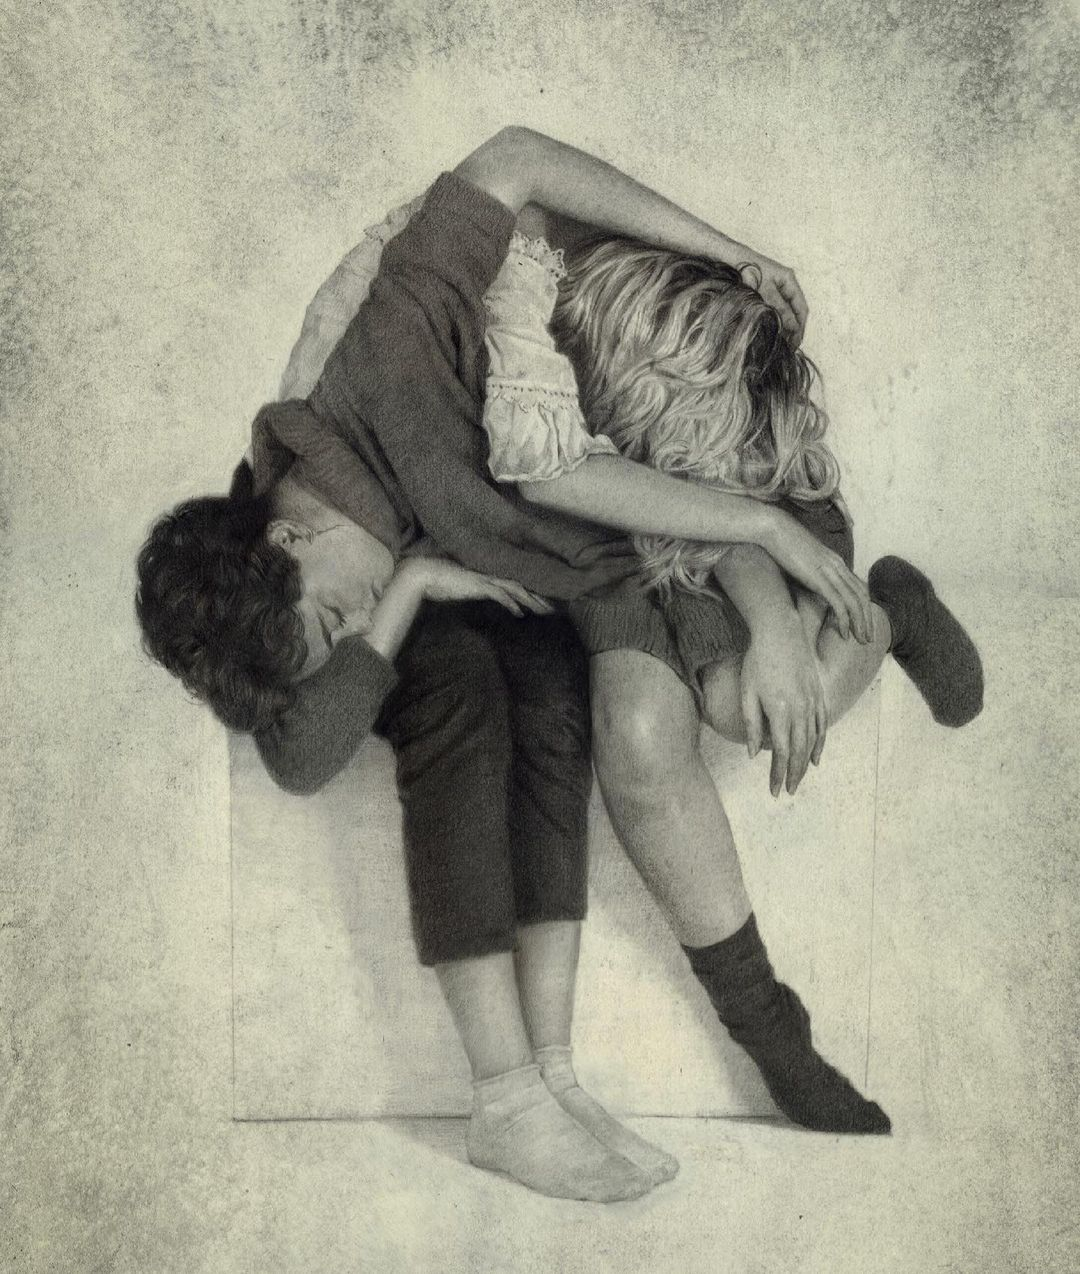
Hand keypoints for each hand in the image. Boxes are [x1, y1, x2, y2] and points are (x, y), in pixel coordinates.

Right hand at [411, 559, 554, 616]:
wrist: (422, 574)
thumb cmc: (438, 581)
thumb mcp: (461, 587)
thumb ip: (473, 589)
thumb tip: (480, 595)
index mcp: (487, 574)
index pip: (515, 582)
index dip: (531, 591)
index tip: (543, 602)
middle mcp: (489, 574)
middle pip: (521, 584)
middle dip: (539, 597)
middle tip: (553, 609)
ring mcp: (484, 578)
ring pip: (515, 588)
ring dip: (531, 600)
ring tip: (545, 611)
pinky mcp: (478, 585)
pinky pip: (499, 594)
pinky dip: (511, 603)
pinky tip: (519, 614)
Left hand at [733, 248, 808, 346]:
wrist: (729, 258)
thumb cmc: (747, 270)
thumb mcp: (765, 292)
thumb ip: (779, 310)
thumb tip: (793, 328)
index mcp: (789, 280)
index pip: (801, 308)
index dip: (800, 327)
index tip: (796, 343)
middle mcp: (784, 284)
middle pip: (794, 311)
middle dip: (793, 329)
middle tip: (788, 348)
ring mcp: (774, 288)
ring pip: (784, 312)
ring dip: (784, 327)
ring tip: (780, 343)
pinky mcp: (763, 293)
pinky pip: (773, 310)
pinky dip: (774, 321)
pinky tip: (770, 332)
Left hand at [740, 621, 826, 796]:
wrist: (781, 631)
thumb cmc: (757, 662)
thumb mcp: (747, 693)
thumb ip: (751, 725)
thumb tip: (753, 755)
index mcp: (781, 712)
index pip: (780, 752)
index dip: (777, 774)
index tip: (774, 791)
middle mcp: (801, 710)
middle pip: (799, 751)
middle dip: (792, 775)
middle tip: (787, 792)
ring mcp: (813, 702)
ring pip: (813, 741)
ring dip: (805, 764)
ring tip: (798, 780)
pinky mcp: (819, 694)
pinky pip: (823, 725)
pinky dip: (820, 744)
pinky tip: (815, 758)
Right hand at [761, 511, 872, 643]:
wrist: (773, 528)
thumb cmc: (781, 542)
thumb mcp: (803, 557)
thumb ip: (811, 569)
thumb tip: (809, 582)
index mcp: (835, 561)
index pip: (858, 586)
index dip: (864, 606)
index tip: (863, 623)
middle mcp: (838, 566)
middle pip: (862, 596)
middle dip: (867, 619)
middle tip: (868, 639)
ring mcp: (830, 571)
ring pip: (855, 602)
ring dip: (861, 623)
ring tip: (861, 640)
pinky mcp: (819, 578)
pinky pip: (839, 603)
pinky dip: (844, 620)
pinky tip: (844, 634)